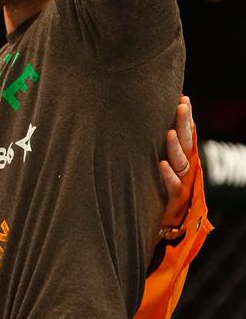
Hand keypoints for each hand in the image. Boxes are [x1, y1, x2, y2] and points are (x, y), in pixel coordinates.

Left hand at [158, 95, 194, 232]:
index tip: (182, 97)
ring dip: (175, 146)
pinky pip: (172, 185)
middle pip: (185, 141)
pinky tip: (161, 164)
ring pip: (181, 161)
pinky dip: (167, 175)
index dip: (185, 115)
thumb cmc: (152, 183)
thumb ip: (150, 142)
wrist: (158, 221)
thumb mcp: (152, 160)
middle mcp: (184, 166)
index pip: (185, 131)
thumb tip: (134, 115)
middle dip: (184, 122)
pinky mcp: (175, 199)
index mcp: (181, 154)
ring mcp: (182, 182)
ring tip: (168, 132)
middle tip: (181, 105)